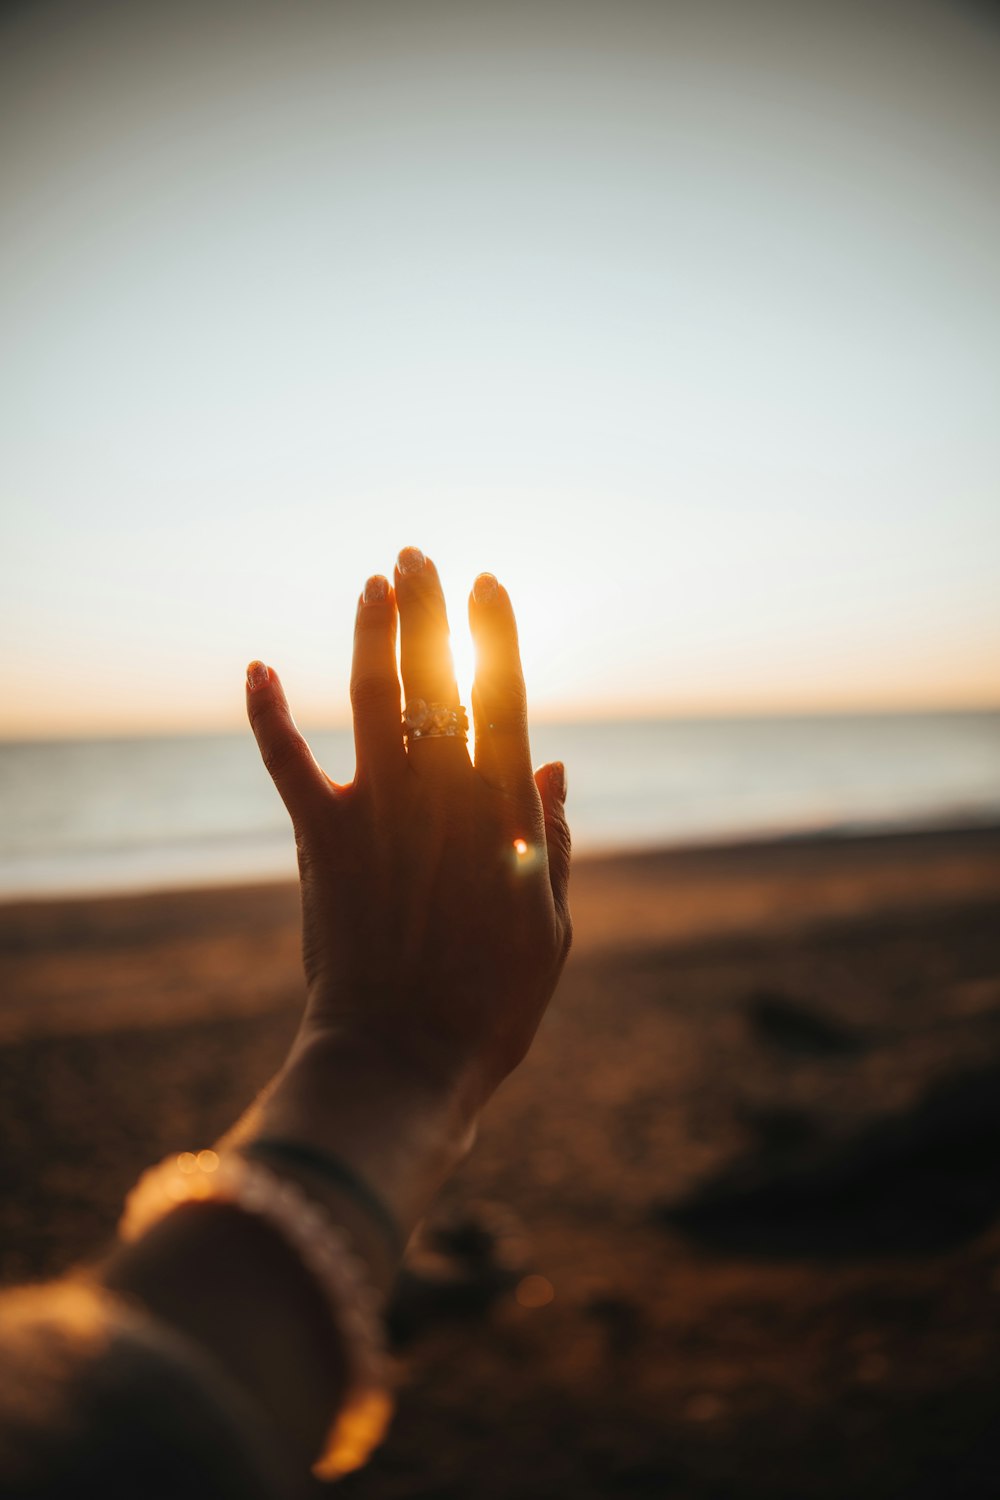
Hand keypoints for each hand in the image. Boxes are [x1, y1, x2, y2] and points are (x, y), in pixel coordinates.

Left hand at [245, 548, 570, 1126]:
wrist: (403, 1059)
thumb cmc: (491, 1005)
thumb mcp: (550, 927)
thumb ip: (552, 842)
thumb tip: (553, 765)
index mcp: (502, 813)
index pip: (503, 696)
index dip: (494, 633)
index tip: (487, 581)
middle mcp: (441, 796)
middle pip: (435, 679)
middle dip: (428, 610)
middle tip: (417, 556)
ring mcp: (377, 814)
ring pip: (373, 700)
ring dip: (370, 634)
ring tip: (372, 581)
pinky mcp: (320, 841)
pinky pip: (287, 764)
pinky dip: (267, 714)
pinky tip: (255, 666)